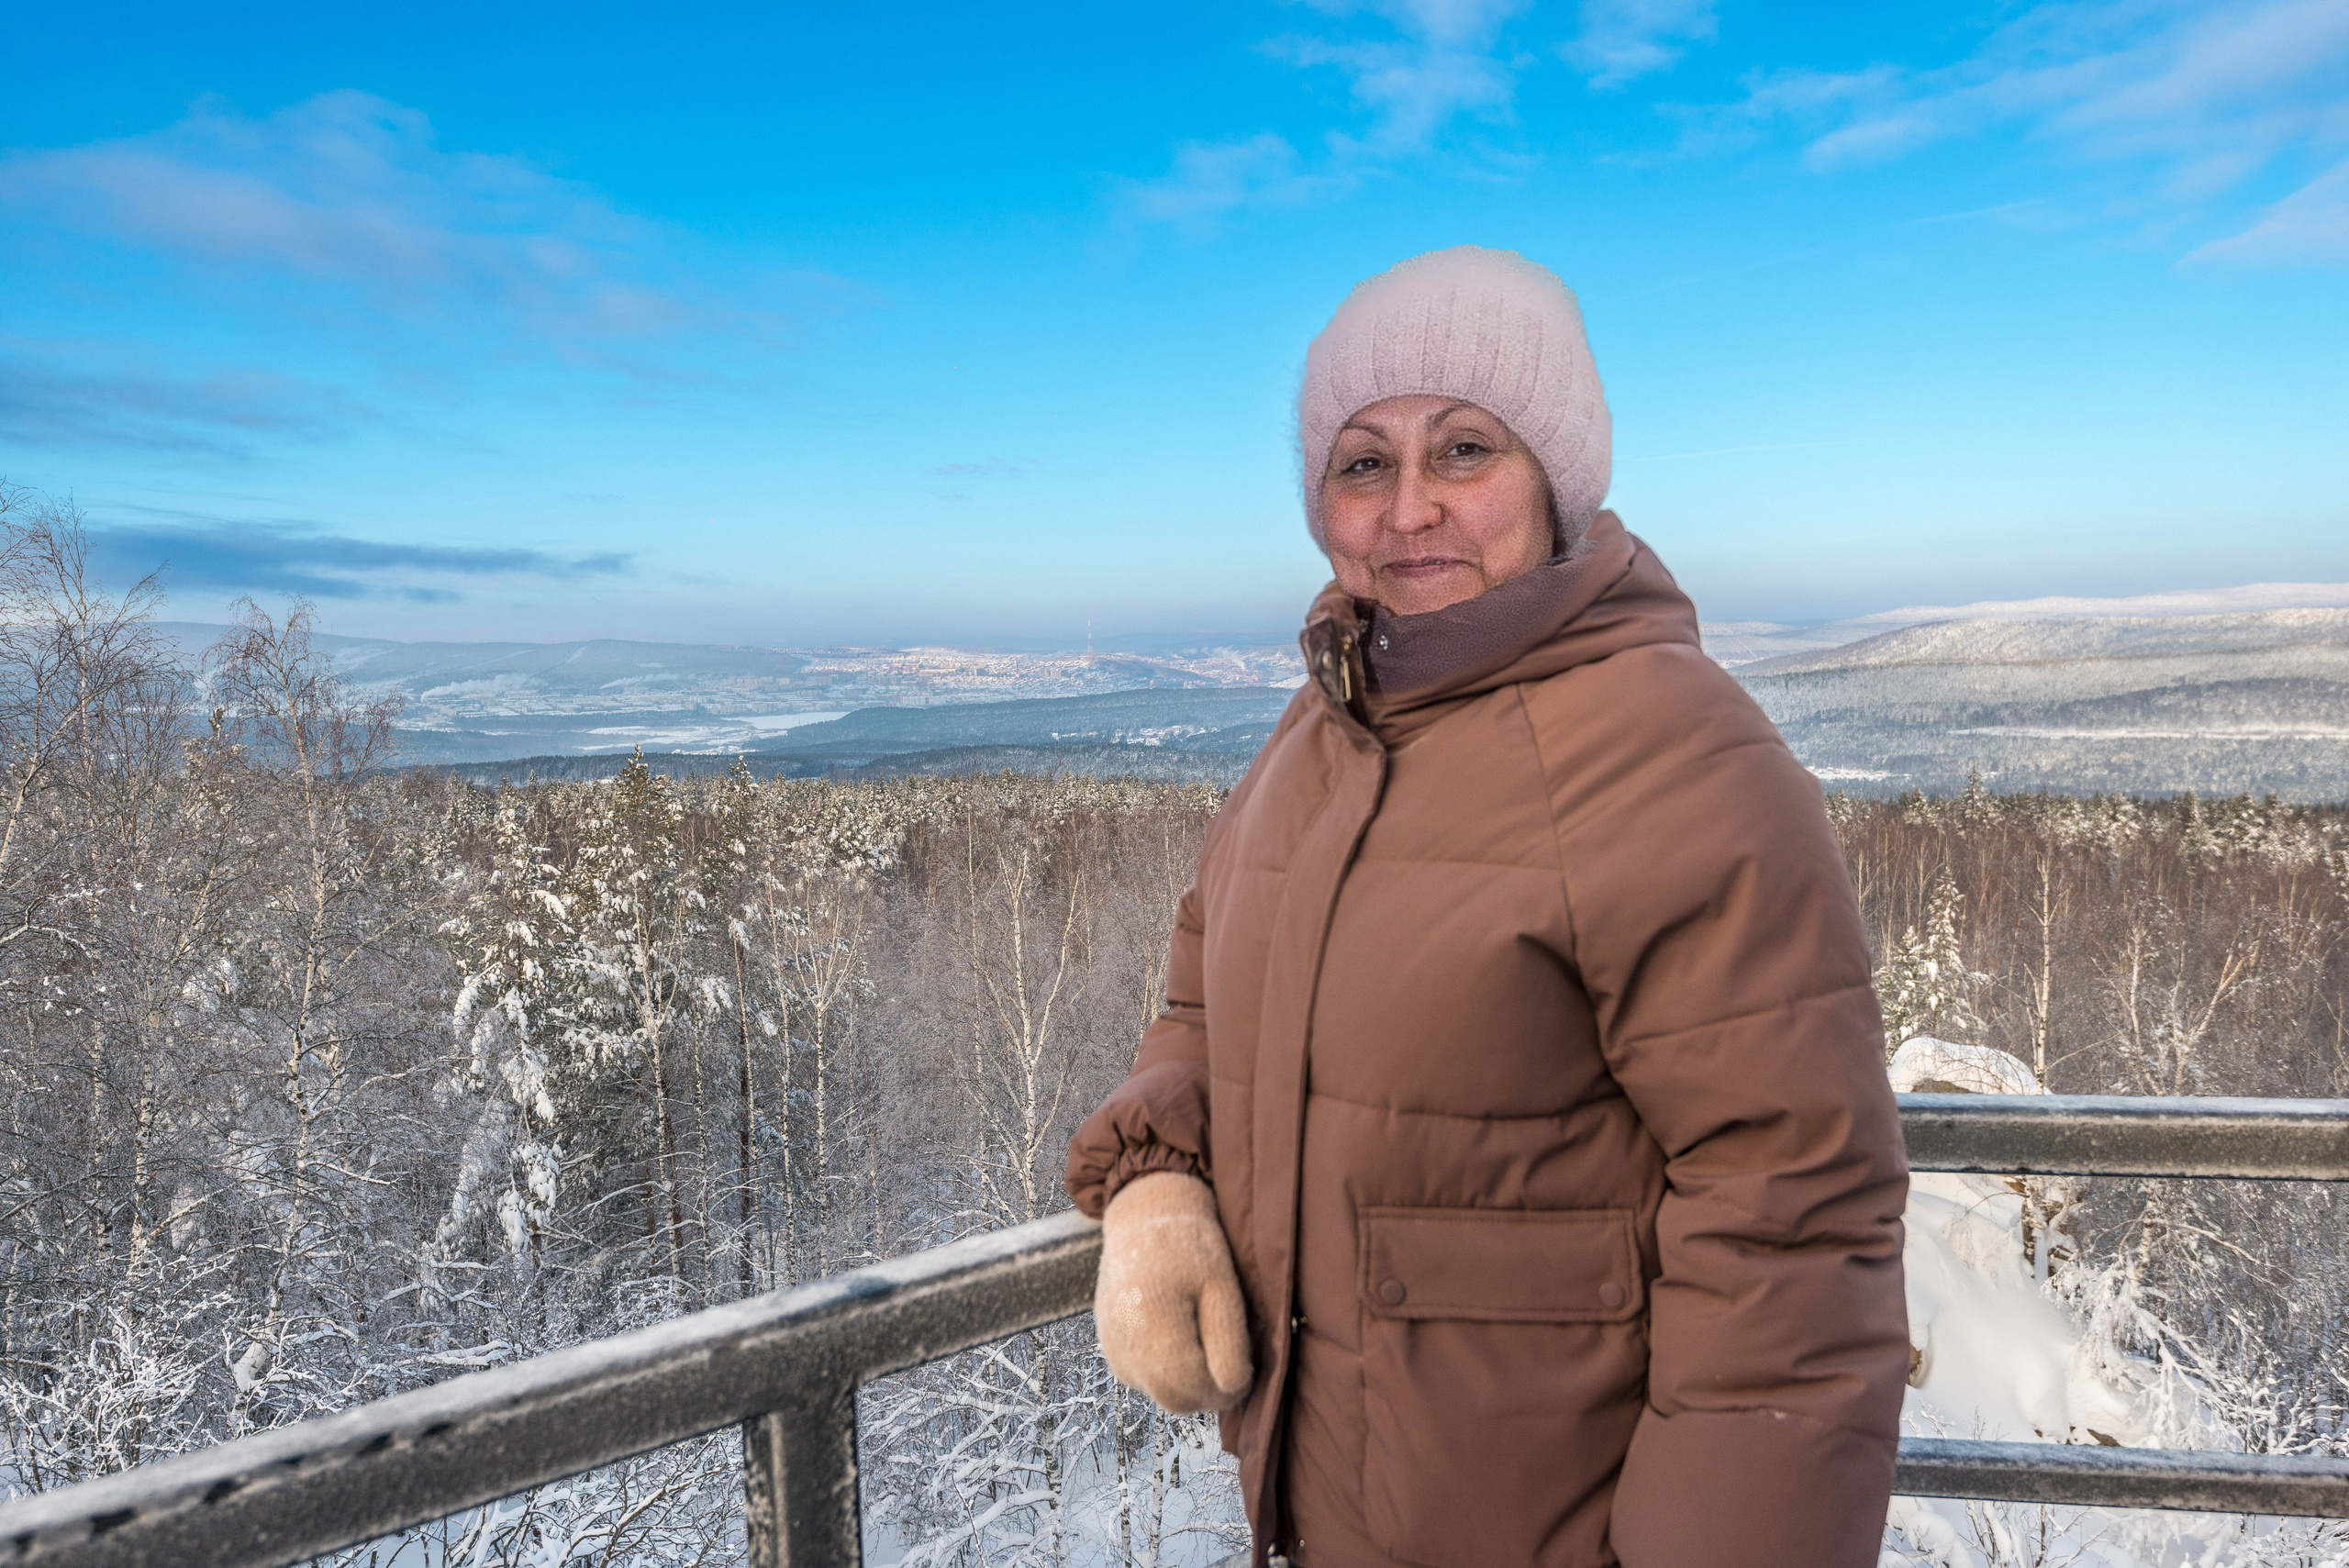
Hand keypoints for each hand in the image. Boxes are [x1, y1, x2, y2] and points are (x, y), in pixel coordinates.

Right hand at [1094, 1172, 1253, 1412]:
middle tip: (1234, 1359)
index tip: (1249, 1365)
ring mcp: (1114, 1353)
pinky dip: (1170, 1371)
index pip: (1198, 1387)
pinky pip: (1148, 1381)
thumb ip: (1229, 1342)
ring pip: (1163, 1394)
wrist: (1143, 1219)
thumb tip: (1232, 1390)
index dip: (1231, 1386)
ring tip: (1207, 1338)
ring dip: (1191, 1382)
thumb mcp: (1222, 1287)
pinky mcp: (1111, 1351)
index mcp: (1153, 1330)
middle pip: (1178, 1400)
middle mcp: (1125, 1350)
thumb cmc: (1190, 1247)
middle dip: (1211, 1390)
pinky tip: (1184, 1334)